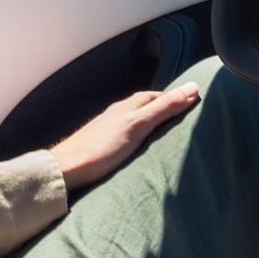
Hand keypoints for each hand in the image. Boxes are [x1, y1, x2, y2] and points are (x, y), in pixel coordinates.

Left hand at [50, 82, 199, 191]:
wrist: (65, 170)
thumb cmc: (102, 147)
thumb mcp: (140, 125)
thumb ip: (165, 107)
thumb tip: (193, 87)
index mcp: (128, 106)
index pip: (157, 96)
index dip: (174, 98)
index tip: (192, 104)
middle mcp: (117, 113)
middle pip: (145, 106)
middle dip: (163, 108)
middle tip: (181, 118)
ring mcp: (107, 128)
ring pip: (134, 119)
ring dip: (149, 123)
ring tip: (164, 133)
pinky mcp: (101, 144)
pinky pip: (125, 134)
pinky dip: (137, 136)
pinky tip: (139, 147)